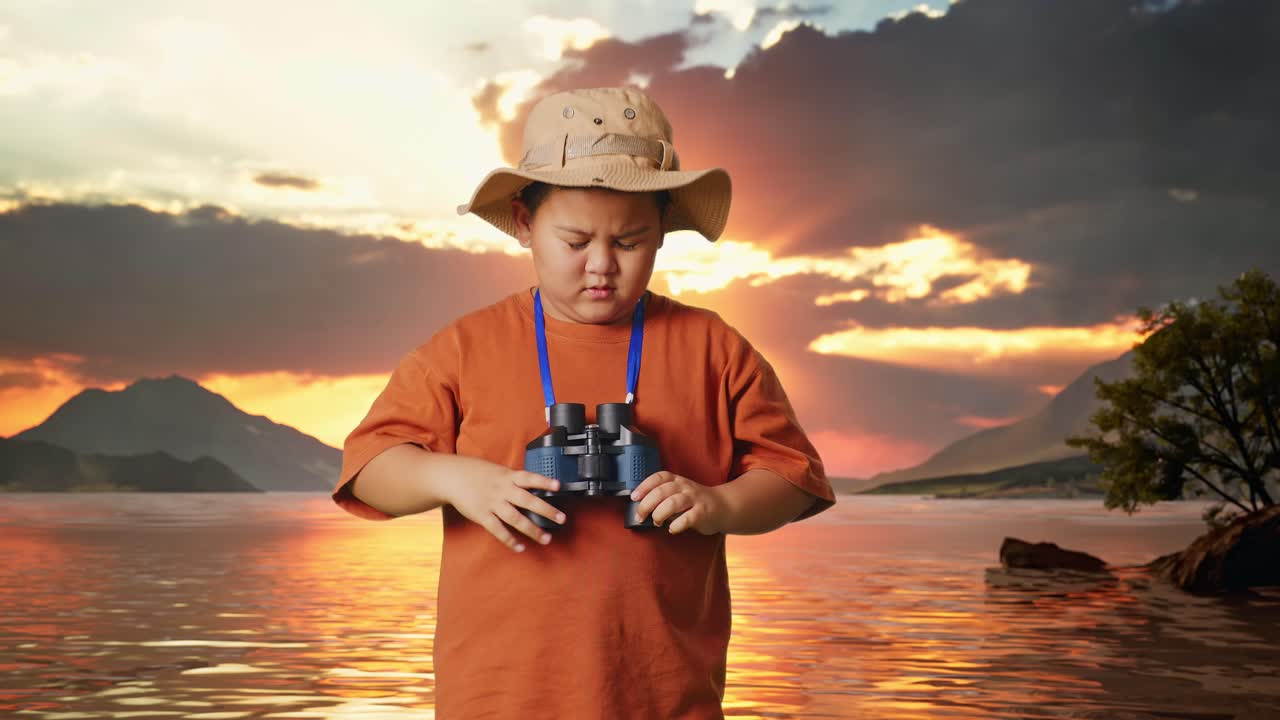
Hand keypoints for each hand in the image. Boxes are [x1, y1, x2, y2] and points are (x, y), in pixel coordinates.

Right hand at [446, 459, 565, 552]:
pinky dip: (510, 540)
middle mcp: (502, 490)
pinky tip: (520, 547)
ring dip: (532, 530)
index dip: (544, 481)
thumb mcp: (497, 470)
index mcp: (508, 476)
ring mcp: (492, 503)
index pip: (529, 478)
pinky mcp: (482, 515)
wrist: (451, 477)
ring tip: (546, 538)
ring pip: (516, 519)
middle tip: (561, 518)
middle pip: (528, 501)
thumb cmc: (476, 472)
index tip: (559, 486)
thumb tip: (532, 485)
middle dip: (546, 510)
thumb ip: (513, 479)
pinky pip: (498, 530)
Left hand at [630, 471, 727, 535]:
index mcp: (677, 480)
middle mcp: (685, 487)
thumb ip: (663, 497)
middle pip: (661, 492)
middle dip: (646, 505)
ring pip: (672, 503)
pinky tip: (672, 529)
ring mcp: (695, 499)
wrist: (724, 506)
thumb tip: (641, 507)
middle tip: (640, 516)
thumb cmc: (696, 502)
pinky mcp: (703, 513)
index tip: (634, 497)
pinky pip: (687, 518)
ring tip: (656, 522)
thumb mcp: (680, 492)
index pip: (658, 477)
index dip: (644, 486)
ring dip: (659, 514)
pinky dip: (676, 525)